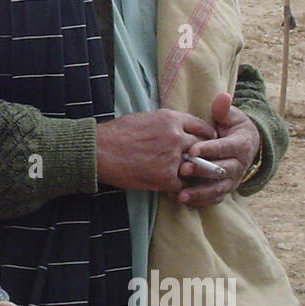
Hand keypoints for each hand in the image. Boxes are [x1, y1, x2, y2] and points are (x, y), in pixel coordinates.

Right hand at [95, 109, 215, 192]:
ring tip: (180, 176)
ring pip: (194, 168)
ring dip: (188, 173)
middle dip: (199, 155)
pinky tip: (164, 186)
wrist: (99, 151)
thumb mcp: (145, 118)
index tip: (205, 143)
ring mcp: (172, 158)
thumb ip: (166, 123)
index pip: (201, 127)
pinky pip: (180, 185)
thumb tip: (177, 130)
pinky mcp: (165, 177)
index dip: (205, 136)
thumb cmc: (116, 133)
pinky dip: (174, 187)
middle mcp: (176, 137)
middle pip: (201, 147)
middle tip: (195, 162)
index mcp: (171, 119)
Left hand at [174, 92, 260, 205]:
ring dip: (199, 192)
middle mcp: (239, 165)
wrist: (244, 145)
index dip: (210, 149)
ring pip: (217, 188)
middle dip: (201, 171)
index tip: (193, 149)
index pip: (226, 148)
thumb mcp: (231, 116)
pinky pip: (214, 199)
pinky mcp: (224, 190)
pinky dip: (199, 201)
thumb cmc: (231, 127)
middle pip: (221, 170)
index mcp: (241, 145)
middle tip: (182, 169)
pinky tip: (181, 200)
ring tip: (180, 194)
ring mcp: (232, 180)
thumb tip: (222, 97)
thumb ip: (224, 109)